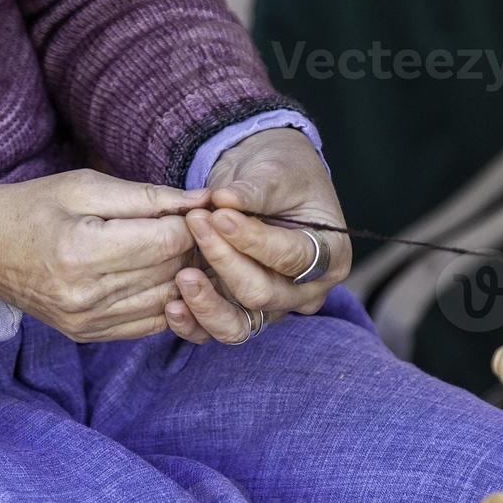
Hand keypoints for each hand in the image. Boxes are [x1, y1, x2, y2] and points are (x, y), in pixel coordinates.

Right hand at [0, 169, 208, 342]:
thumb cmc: (32, 206)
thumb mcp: (85, 185)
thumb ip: (149, 195)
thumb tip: (204, 200)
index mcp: (83, 250)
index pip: (169, 241)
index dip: (193, 222)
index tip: (196, 208)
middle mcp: (87, 295)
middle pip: (173, 272)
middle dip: (194, 247)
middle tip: (198, 227)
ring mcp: (87, 321)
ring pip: (168, 300)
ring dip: (185, 275)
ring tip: (182, 249)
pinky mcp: (88, 335)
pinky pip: (150, 324)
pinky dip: (167, 300)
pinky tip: (163, 276)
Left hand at [165, 128, 351, 344]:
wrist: (261, 180)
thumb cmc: (280, 173)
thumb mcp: (276, 172)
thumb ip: (254, 189)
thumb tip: (224, 200)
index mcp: (329, 257)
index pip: (294, 258)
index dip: (255, 240)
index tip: (220, 214)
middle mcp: (303, 291)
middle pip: (263, 294)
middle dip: (226, 261)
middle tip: (197, 223)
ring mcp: (269, 307)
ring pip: (239, 325)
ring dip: (207, 303)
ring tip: (184, 275)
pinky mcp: (236, 312)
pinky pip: (214, 331)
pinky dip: (192, 322)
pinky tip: (172, 305)